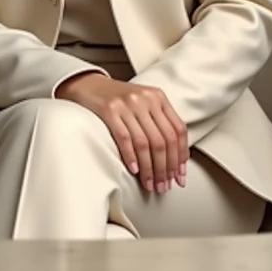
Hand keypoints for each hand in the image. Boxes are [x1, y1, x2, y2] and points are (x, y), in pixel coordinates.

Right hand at [55, 72, 187, 192]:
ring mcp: (127, 104)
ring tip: (150, 184)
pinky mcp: (110, 109)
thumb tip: (175, 158)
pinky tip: (134, 170)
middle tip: (164, 185)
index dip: (181, 156)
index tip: (179, 175)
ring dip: (149, 169)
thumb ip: (159, 122)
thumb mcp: (144, 103)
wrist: (90, 84)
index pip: (178, 130)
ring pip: (145, 143)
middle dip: (165, 168)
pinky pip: (124, 138)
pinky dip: (131, 157)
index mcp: (158, 97)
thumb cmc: (119, 98)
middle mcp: (145, 99)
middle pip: (163, 140)